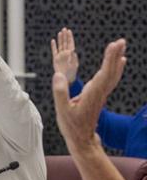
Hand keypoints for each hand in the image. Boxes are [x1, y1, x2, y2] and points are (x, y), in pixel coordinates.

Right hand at [52, 28, 79, 83]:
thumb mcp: (74, 65)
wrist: (66, 79)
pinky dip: (53, 46)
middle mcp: (66, 54)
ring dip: (60, 39)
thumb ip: (73, 58)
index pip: (70, 43)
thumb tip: (72, 51)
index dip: (70, 37)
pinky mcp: (55, 59)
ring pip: (60, 45)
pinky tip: (53, 40)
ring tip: (60, 32)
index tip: (69, 31)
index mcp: (71, 54)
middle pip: (65, 43)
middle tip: (64, 29)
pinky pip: (54, 51)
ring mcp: (60, 56)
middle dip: (65, 36)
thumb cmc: (72, 73)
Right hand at [53, 38, 126, 154]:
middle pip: (111, 70)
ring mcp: (101, 93)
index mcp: (92, 93)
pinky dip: (115, 68)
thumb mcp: (62, 110)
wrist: (82, 138)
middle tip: (121, 41)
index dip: (109, 58)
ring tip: (121, 46)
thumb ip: (60, 92)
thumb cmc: (72, 126)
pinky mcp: (99, 94)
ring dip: (116, 59)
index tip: (113, 45)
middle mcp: (100, 91)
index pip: (104, 72)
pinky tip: (119, 61)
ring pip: (113, 73)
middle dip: (115, 55)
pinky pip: (111, 78)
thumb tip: (58, 74)